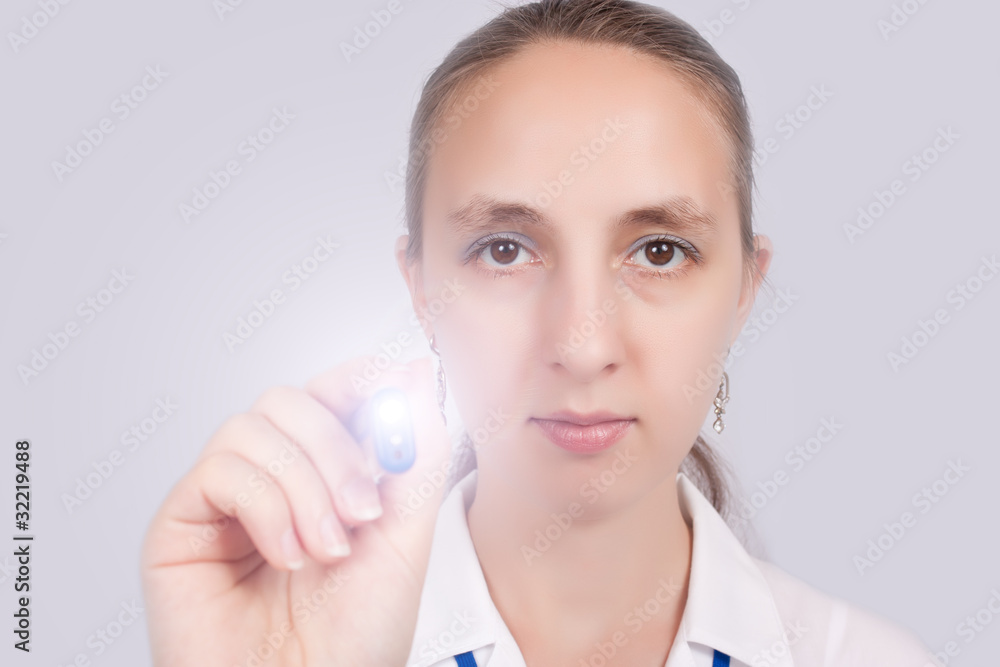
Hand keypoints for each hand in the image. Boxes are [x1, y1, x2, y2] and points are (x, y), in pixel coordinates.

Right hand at [141, 355, 451, 665]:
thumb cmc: (354, 642)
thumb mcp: (405, 537)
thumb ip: (414, 456)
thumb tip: (415, 377)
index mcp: (325, 476)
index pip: (329, 395)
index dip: (359, 379)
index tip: (399, 383)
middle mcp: (274, 480)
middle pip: (290, 400)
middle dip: (336, 447)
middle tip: (364, 509)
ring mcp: (226, 499)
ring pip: (253, 427)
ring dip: (304, 486)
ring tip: (326, 548)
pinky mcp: (181, 523)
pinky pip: (220, 469)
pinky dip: (266, 508)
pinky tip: (286, 555)